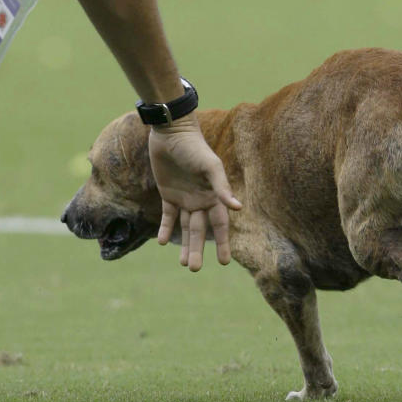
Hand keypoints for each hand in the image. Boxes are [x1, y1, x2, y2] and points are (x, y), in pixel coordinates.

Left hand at [148, 116, 241, 271]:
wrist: (171, 132)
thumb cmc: (194, 147)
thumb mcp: (210, 166)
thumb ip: (222, 187)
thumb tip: (238, 208)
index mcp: (214, 195)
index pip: (219, 224)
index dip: (222, 243)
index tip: (224, 262)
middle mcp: (201, 199)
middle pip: (200, 230)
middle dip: (198, 249)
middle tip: (194, 268)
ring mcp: (184, 198)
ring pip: (185, 228)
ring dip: (184, 245)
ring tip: (183, 264)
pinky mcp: (168, 194)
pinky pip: (168, 217)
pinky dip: (166, 230)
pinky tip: (163, 242)